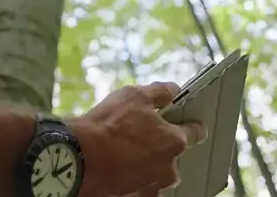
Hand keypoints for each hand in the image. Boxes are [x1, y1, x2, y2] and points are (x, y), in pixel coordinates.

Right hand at [67, 82, 206, 196]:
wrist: (81, 157)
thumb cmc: (109, 125)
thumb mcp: (135, 95)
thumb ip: (160, 92)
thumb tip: (174, 90)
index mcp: (174, 141)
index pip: (195, 133)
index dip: (190, 124)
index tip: (185, 121)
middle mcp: (169, 167)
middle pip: (173, 154)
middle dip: (161, 144)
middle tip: (141, 133)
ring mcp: (153, 184)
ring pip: (158, 171)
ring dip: (149, 161)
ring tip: (127, 150)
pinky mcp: (137, 195)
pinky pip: (143, 184)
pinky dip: (136, 176)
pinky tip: (122, 165)